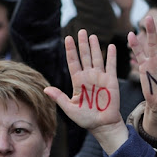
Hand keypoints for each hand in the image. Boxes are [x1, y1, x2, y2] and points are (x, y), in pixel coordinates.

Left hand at [44, 30, 126, 154]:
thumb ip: (59, 97)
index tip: (67, 38)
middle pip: (84, 56)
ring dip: (94, 46)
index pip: (73, 62)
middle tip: (80, 30)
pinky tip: (110, 46)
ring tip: (92, 35)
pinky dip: (111, 56)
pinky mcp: (111, 81)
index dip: (70, 50)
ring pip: (96, 58)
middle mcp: (89, 76)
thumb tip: (45, 89)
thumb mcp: (70, 108)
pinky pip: (111, 65)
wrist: (102, 125)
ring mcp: (100, 77)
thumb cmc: (86, 119)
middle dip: (82, 44)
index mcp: (78, 81)